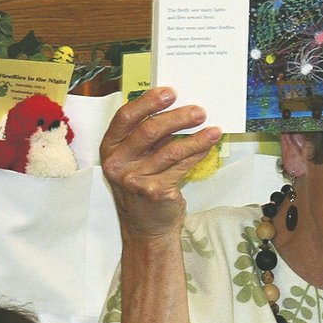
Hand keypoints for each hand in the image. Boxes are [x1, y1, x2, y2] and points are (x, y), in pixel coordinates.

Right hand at [100, 87, 221, 239]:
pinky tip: (208, 146)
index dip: (149, 102)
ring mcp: (135, 180)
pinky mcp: (154, 192)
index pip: (126, 117)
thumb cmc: (143, 188)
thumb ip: (146, 138)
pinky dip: (197, 154)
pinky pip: (181, 167)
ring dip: (196, 138)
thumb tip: (176, 109)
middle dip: (178, 118)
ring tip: (212, 129)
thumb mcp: (135, 161)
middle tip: (199, 111)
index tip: (170, 93)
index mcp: (110, 148)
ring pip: (171, 150)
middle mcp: (118, 164)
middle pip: (150, 131)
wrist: (146, 229)